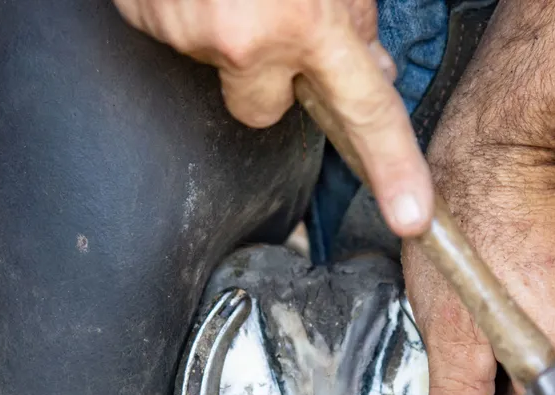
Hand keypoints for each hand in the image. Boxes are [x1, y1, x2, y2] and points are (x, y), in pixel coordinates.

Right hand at [112, 0, 433, 237]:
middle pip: (264, 110)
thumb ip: (349, 13)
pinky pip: (176, 38)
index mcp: (307, 19)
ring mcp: (188, 35)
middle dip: (269, 78)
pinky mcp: (144, 19)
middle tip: (265, 20)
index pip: (364, 105)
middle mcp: (246, 38)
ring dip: (225, 36)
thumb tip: (367, 62)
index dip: (392, 163)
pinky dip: (185, 12)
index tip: (410, 214)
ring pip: (218, 69)